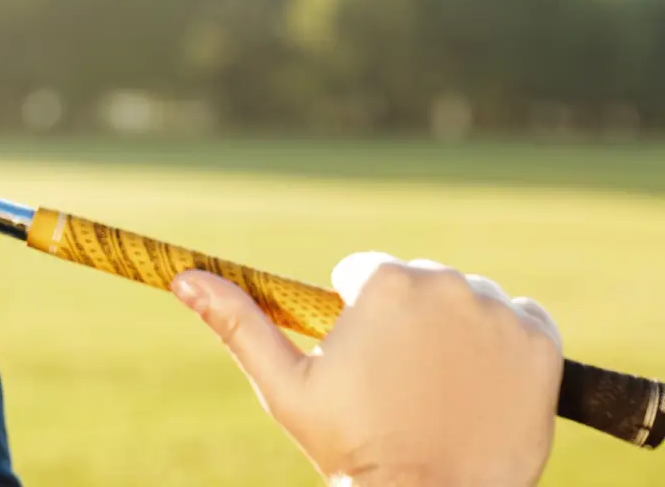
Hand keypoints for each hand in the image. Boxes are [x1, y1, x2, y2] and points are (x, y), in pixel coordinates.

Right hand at [173, 253, 562, 485]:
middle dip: (405, 323)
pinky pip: (519, 318)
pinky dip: (504, 343)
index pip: (364, 274)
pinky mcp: (541, 343)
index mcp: (384, 281)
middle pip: (418, 283)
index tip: (363, 367)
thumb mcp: (286, 387)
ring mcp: (498, 312)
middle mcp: (446, 283)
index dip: (356, 320)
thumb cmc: (353, 449)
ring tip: (438, 389)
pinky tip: (479, 382)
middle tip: (399, 386)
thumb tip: (182, 277)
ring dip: (454, 330)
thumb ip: (237, 322)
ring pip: (467, 299)